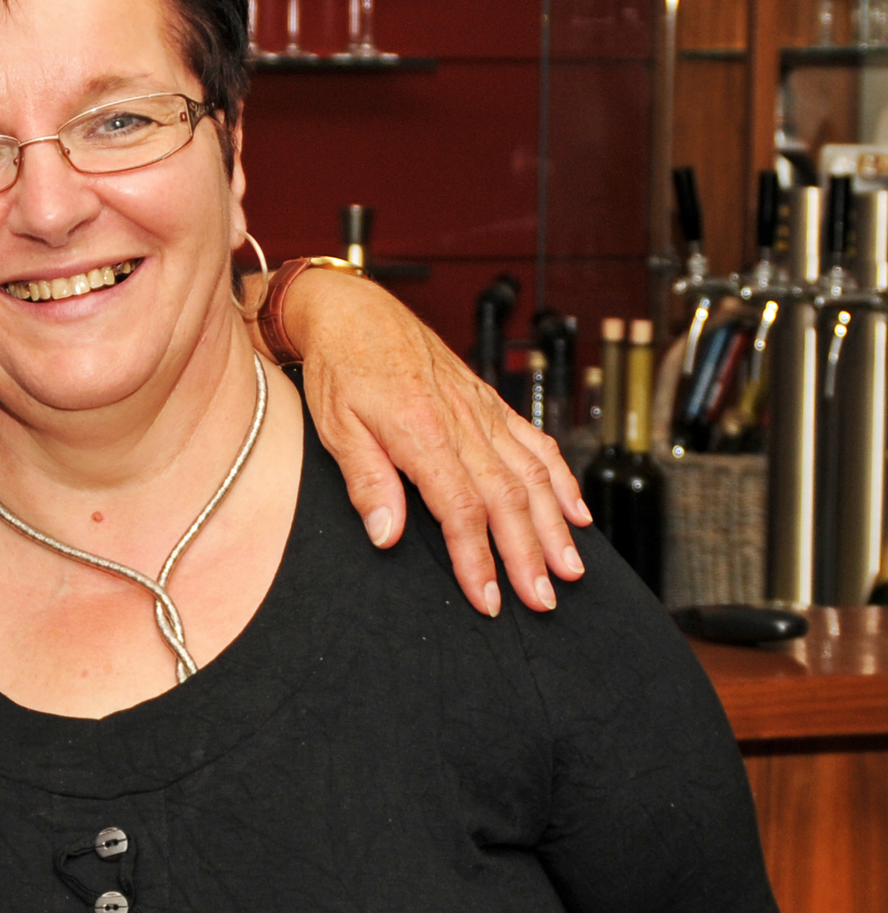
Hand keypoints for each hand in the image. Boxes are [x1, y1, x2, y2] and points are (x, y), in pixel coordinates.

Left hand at [273, 266, 591, 616]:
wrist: (353, 311)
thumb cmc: (340, 367)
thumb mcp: (336, 427)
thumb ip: (366, 482)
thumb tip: (388, 536)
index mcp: (422, 432)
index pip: (461, 509)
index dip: (478, 559)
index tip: (488, 598)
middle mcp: (463, 422)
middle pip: (507, 499)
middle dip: (529, 556)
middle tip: (542, 601)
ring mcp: (482, 411)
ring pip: (532, 475)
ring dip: (555, 526)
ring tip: (570, 569)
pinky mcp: (489, 403)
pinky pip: (536, 444)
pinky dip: (562, 481)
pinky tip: (576, 513)